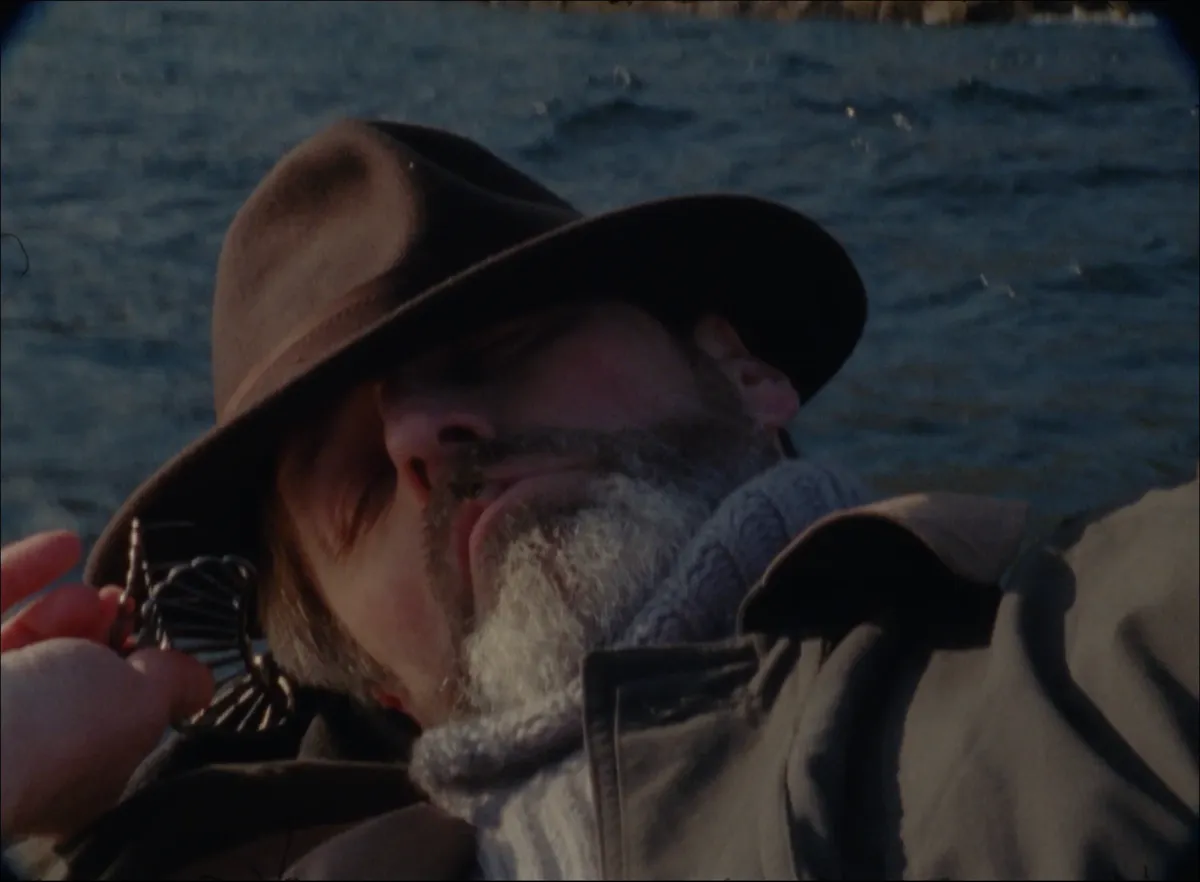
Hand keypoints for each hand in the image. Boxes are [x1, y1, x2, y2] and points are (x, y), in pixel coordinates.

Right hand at [0, 530, 213, 840]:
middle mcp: (15, 749)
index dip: (131, 680)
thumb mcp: (140, 704)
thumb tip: (199, 681)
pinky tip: (62, 544)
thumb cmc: (56, 726)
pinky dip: (22, 572)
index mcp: (66, 780)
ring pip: (21, 647)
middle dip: (96, 632)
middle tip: (121, 604)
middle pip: (60, 679)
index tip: (149, 643)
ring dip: (65, 608)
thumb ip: (172, 685)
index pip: (104, 728)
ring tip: (91, 595)